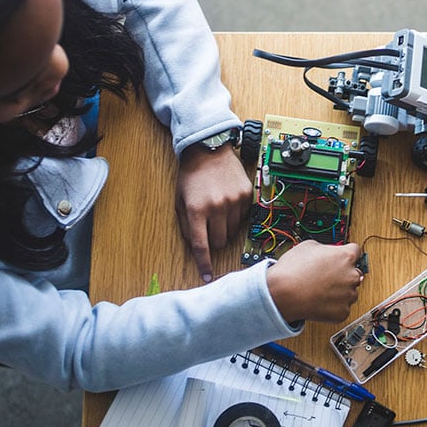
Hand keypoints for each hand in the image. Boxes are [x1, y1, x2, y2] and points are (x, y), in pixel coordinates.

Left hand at [176, 144, 252, 281]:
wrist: (209, 149)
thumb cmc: (191, 176)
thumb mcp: (180, 201)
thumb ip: (187, 226)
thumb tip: (197, 247)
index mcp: (196, 210)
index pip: (201, 245)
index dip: (204, 264)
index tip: (207, 276)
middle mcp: (217, 207)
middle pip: (220, 242)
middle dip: (214, 240)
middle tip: (209, 227)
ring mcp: (234, 201)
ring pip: (232, 231)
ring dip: (225, 227)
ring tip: (218, 210)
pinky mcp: (247, 195)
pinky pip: (243, 217)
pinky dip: (235, 215)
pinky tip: (227, 201)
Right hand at [267, 241, 362, 322]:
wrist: (282, 294)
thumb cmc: (293, 270)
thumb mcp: (309, 245)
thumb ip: (326, 248)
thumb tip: (328, 253)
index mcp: (346, 256)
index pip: (355, 251)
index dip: (345, 254)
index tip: (341, 259)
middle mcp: (352, 275)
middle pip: (354, 273)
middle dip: (344, 274)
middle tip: (326, 276)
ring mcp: (348, 295)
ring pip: (349, 292)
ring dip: (339, 291)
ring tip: (320, 289)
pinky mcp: (343, 312)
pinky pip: (342, 307)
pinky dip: (333, 306)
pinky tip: (319, 300)